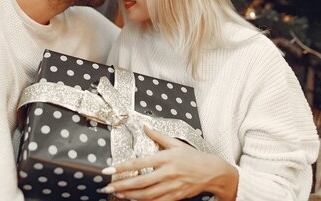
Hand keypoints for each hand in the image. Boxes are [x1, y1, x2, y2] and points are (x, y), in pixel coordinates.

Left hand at [99, 125, 237, 200]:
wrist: (212, 172)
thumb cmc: (194, 157)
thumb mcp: (176, 144)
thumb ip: (159, 136)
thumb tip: (145, 126)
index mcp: (166, 158)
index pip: (139, 162)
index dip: (123, 167)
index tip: (110, 169)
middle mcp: (167, 173)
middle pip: (140, 182)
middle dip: (122, 185)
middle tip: (108, 186)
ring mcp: (171, 186)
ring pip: (147, 194)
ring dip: (130, 195)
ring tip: (118, 193)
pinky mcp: (175, 196)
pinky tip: (134, 200)